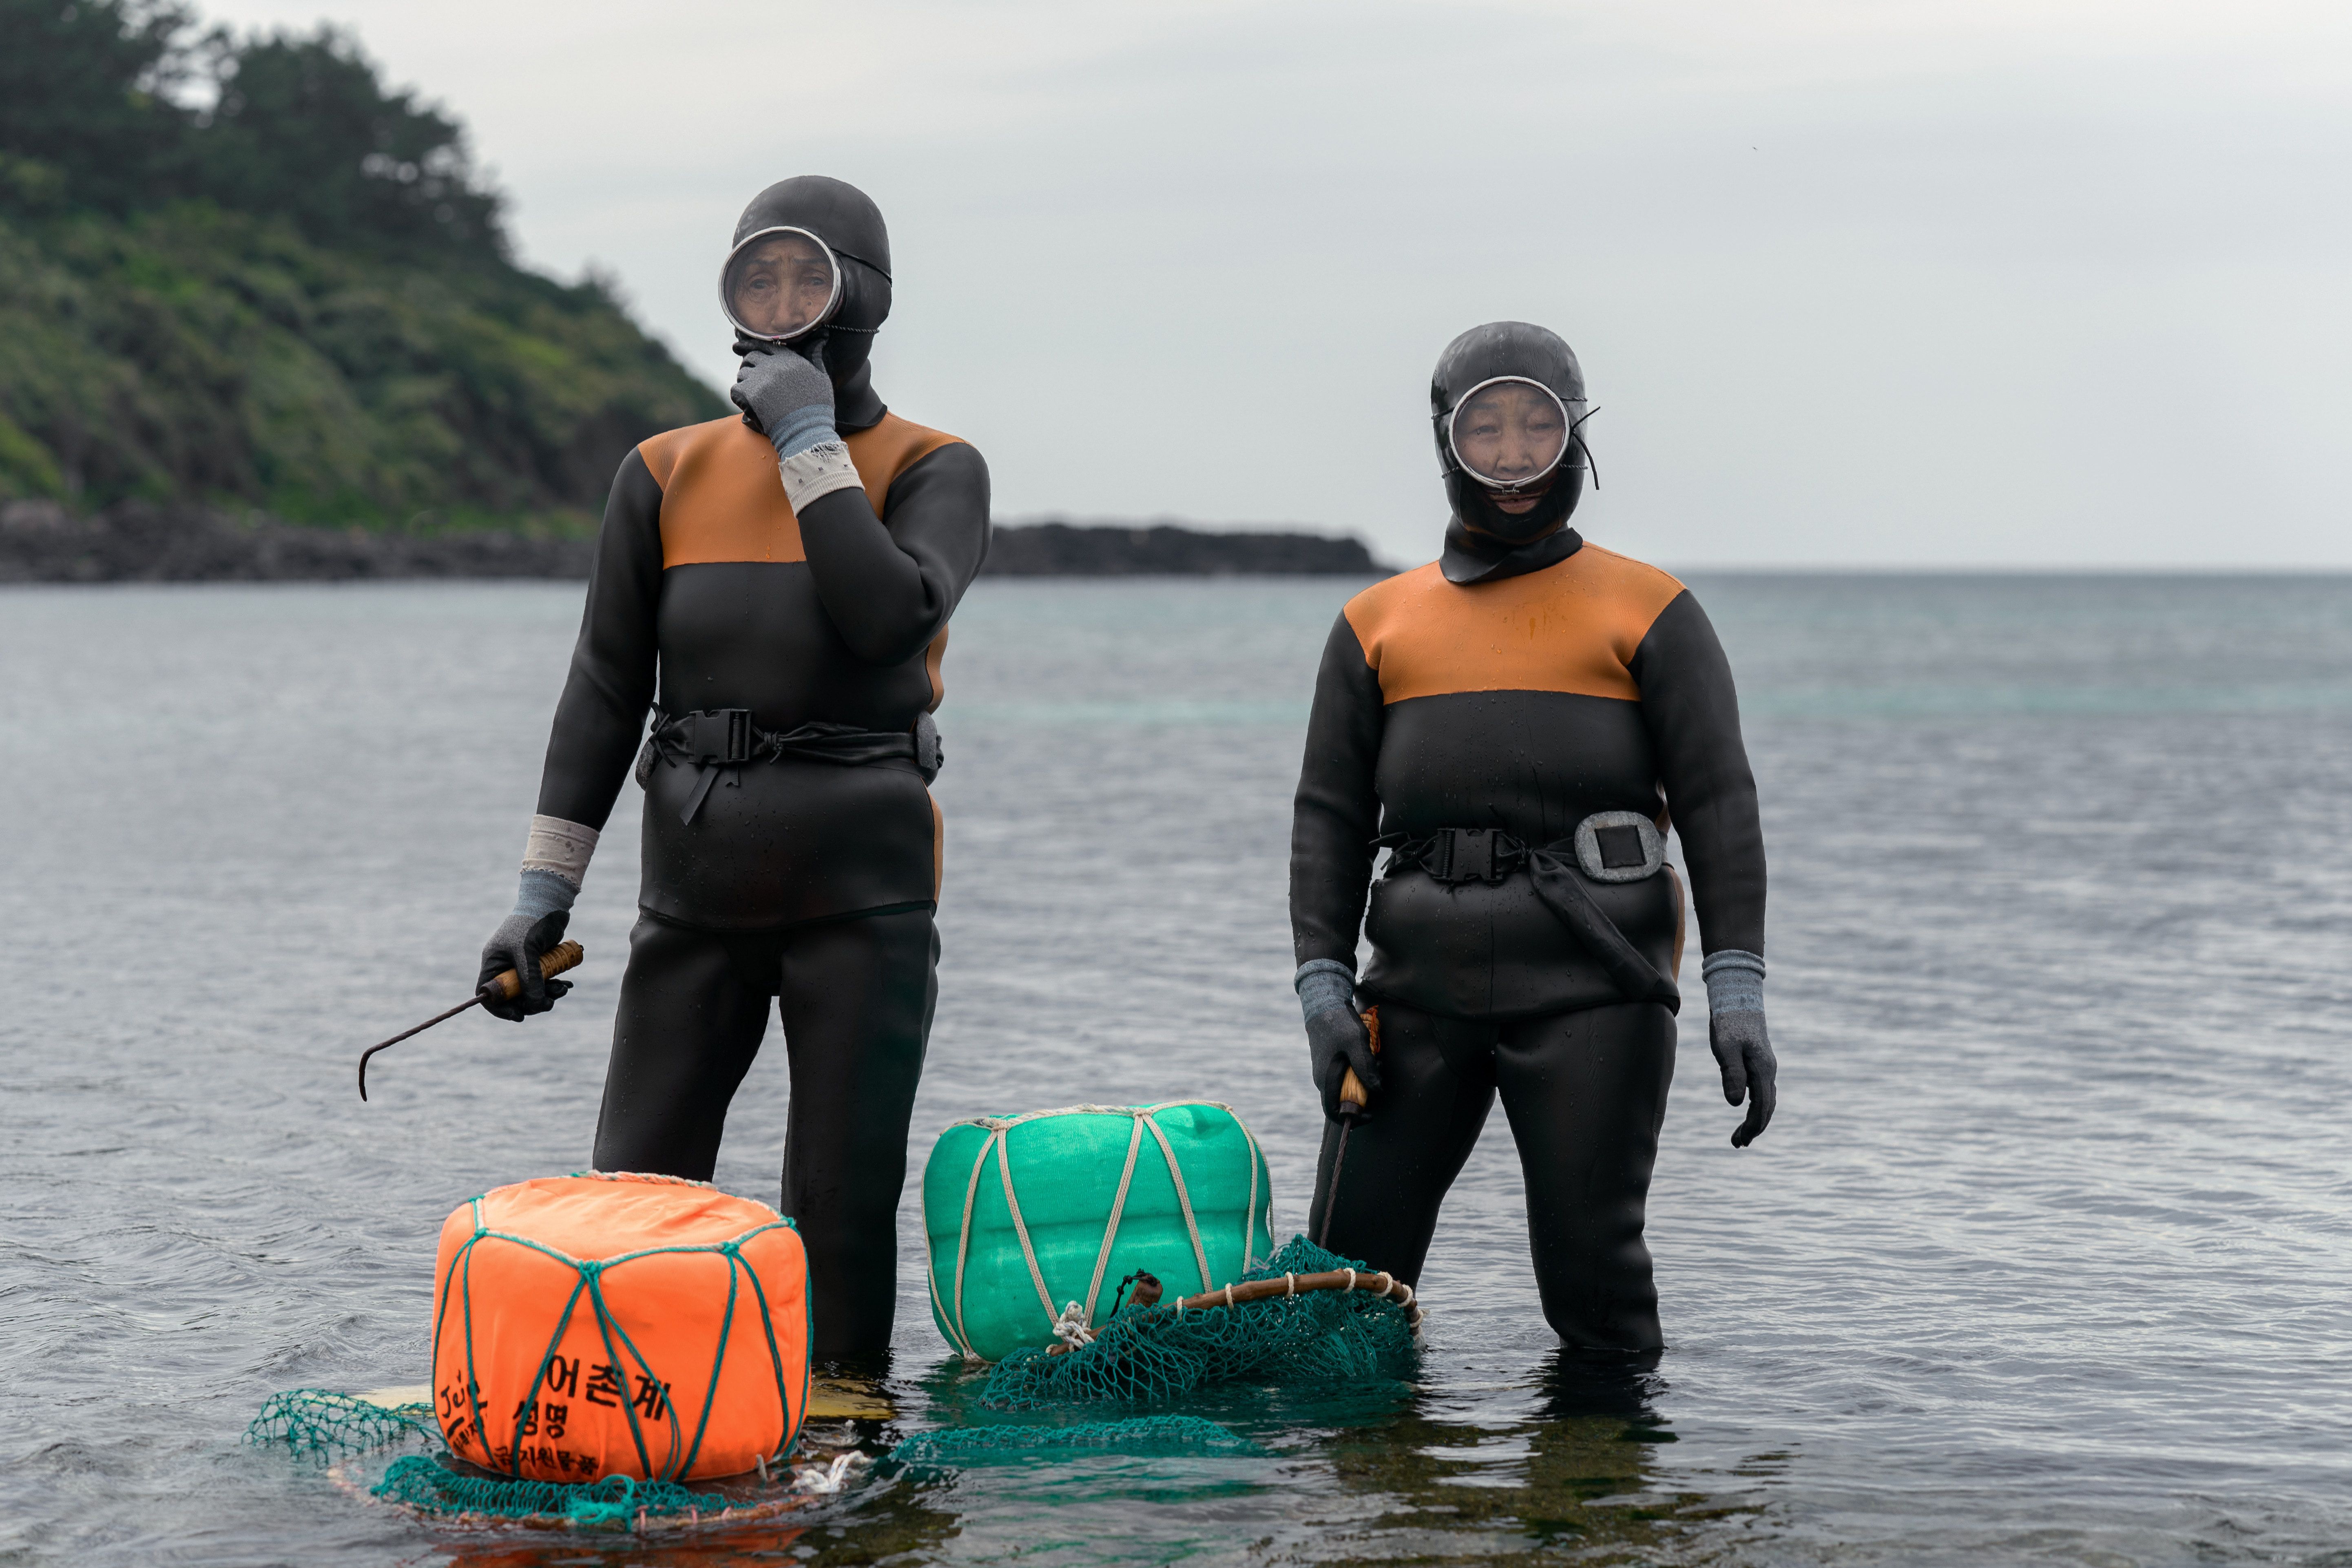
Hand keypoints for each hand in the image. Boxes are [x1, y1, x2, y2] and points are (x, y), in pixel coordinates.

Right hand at [477, 909, 572, 1021]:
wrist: (551, 905)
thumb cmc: (532, 923)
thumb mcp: (527, 952)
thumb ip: (530, 980)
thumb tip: (535, 1006)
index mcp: (493, 963)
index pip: (489, 993)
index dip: (500, 1009)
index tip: (519, 1016)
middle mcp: (505, 966)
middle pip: (513, 997)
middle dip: (531, 1003)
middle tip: (548, 1003)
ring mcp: (522, 966)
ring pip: (531, 992)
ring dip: (547, 995)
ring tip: (563, 989)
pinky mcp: (538, 964)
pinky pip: (543, 984)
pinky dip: (554, 987)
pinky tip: (566, 984)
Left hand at [730, 340, 836, 458]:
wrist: (807, 431)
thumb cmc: (817, 407)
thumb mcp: (822, 377)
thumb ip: (815, 356)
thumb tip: (820, 339)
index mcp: (789, 359)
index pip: (764, 345)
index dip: (749, 346)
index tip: (737, 347)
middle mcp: (772, 365)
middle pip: (750, 358)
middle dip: (749, 367)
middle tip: (752, 379)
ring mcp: (760, 379)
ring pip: (742, 374)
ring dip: (745, 382)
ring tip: (754, 395)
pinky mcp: (751, 394)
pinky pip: (735, 390)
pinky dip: (739, 397)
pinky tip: (748, 404)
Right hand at [1308, 1007, 1380, 1121]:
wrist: (1324, 1004)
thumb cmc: (1339, 1023)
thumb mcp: (1356, 1043)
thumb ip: (1366, 1068)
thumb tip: (1378, 1090)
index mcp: (1326, 1079)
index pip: (1334, 1112)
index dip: (1352, 1119)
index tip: (1370, 1115)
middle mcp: (1323, 1079)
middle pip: (1343, 1101)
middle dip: (1365, 1097)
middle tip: (1380, 1082)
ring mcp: (1326, 1071)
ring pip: (1346, 1088)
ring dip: (1364, 1083)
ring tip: (1378, 1067)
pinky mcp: (1331, 1063)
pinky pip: (1346, 1077)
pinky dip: (1360, 1073)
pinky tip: (1370, 1058)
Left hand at [1710, 1009, 1776, 1146]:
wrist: (1738, 997)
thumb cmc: (1729, 1021)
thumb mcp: (1725, 1048)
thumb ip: (1731, 1074)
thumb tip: (1735, 1104)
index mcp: (1762, 1069)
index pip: (1761, 1106)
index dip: (1752, 1126)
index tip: (1741, 1141)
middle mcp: (1768, 1070)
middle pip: (1767, 1107)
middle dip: (1754, 1128)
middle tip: (1738, 1144)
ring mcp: (1765, 1066)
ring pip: (1766, 1100)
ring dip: (1755, 1119)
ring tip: (1740, 1136)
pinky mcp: (1758, 1062)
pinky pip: (1762, 1090)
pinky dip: (1756, 1105)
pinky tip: (1745, 1110)